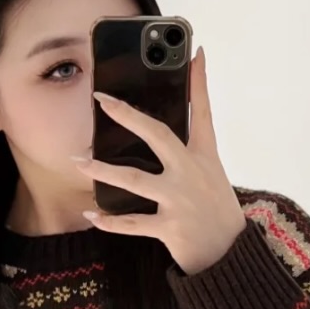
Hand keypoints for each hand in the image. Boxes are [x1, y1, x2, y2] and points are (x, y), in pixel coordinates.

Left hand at [74, 45, 246, 274]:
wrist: (231, 256)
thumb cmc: (218, 211)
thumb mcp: (213, 175)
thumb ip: (194, 151)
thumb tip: (169, 131)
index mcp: (205, 157)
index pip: (202, 112)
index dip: (200, 82)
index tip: (194, 51)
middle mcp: (191, 173)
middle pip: (158, 135)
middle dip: (128, 116)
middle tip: (102, 101)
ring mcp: (180, 201)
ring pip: (134, 179)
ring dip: (103, 170)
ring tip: (78, 162)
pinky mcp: (170, 228)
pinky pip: (132, 222)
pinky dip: (109, 221)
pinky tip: (90, 215)